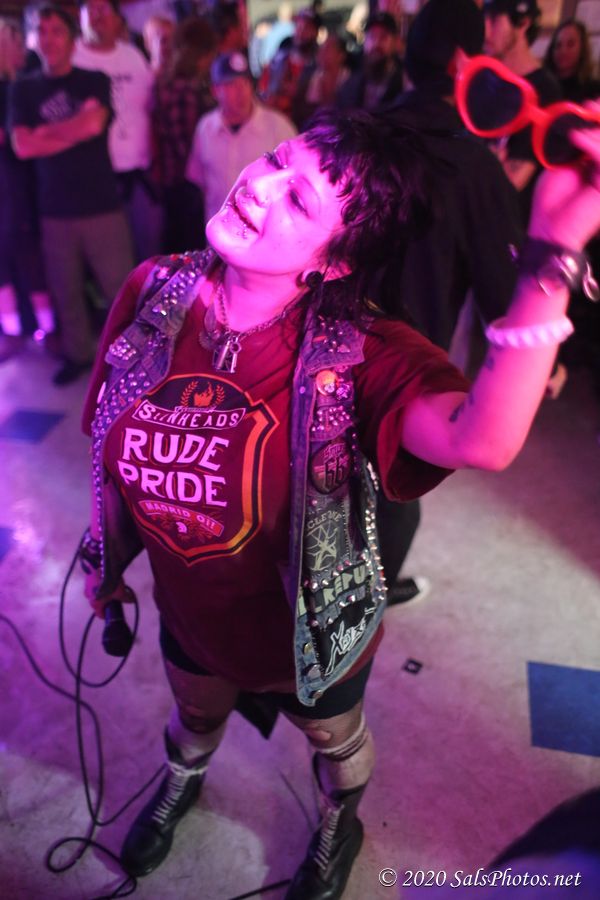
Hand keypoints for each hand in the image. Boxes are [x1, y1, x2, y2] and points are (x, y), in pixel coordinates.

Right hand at [85, 573, 133, 618]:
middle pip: (97, 602)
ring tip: (110, 585)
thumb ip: (126, 598)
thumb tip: (132, 600)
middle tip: (112, 597)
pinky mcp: (86, 577)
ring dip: (100, 591)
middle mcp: (88, 596)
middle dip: (104, 601)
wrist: (101, 565)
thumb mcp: (121, 592)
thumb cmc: (110, 583)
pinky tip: (105, 578)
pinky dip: (98, 583)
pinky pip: (93, 583)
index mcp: (95, 603)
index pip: (99, 614)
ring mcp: (86, 586)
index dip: (106, 615)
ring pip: (94, 592)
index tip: (111, 612)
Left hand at [529, 108, 599, 248]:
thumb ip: (572, 146)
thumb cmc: (551, 203)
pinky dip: (591, 144)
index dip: (599, 117)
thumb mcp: (560, 166)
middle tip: (588, 108)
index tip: (586, 107)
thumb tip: (580, 124)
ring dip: (595, 132)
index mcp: (596, 163)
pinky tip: (576, 139)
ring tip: (574, 134)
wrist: (548, 229)